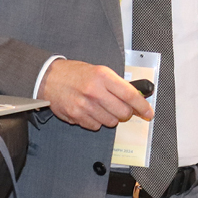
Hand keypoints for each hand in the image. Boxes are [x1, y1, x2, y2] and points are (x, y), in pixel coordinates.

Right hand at [38, 58, 152, 130]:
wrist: (49, 78)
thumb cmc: (76, 73)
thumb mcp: (99, 71)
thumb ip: (117, 84)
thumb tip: (136, 97)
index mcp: (103, 76)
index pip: (129, 94)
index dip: (142, 105)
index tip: (148, 112)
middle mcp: (94, 91)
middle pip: (122, 112)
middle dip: (126, 113)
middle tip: (122, 108)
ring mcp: (84, 105)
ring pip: (110, 122)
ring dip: (111, 117)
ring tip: (102, 107)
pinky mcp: (76, 116)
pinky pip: (96, 126)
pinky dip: (97, 121)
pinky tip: (91, 111)